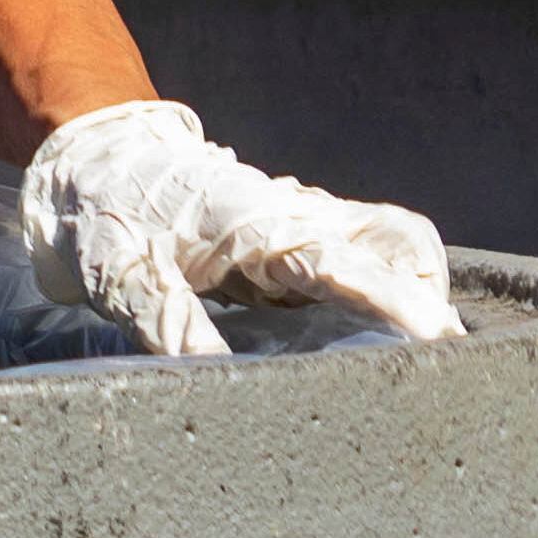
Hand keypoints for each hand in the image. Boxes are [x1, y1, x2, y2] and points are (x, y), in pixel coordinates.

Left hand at [20, 102, 464, 354]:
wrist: (92, 158)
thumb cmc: (107, 214)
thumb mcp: (122, 276)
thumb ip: (171, 325)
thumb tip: (214, 378)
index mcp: (259, 225)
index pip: (348, 262)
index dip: (398, 301)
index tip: (438, 339)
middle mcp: (292, 217)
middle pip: (396, 240)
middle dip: (429, 293)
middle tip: (445, 363)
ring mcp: (295, 221)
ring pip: (385, 239)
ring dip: (413, 285)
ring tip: (422, 357)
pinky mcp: (287, 233)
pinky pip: (354, 249)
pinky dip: (381, 281)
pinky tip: (374, 335)